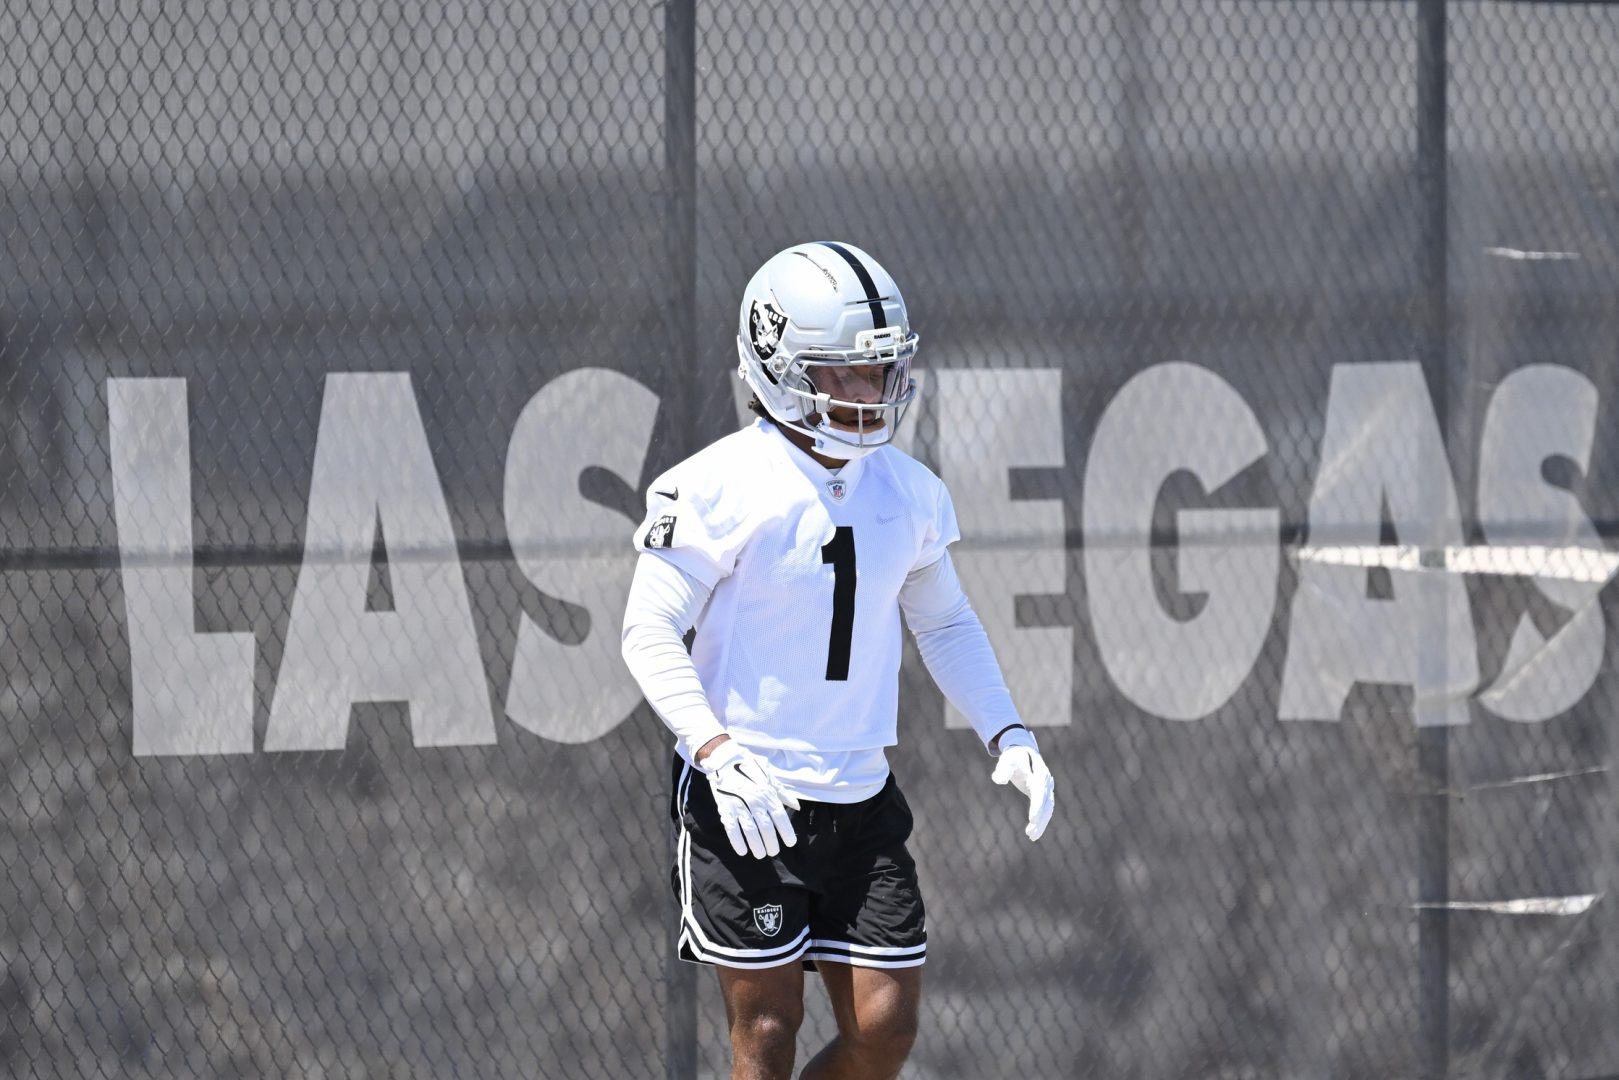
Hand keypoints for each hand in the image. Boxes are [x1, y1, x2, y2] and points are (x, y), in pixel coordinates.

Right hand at [702, 740, 801, 858]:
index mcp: (767, 793)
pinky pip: (731, 829)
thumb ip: (782, 792)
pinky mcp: (725, 808)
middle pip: (766, 827)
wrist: (724, 758)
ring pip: (750, 831)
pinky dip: (737, 842)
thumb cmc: (749, 766)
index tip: (790, 843)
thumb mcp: (769, 775)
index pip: (780, 817)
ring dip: (756, 846)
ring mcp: (739, 806)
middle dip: (771, 843)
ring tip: (761, 854)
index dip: (786, 832)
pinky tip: (742, 851)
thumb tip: (796, 806)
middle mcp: (755, 801)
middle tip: (773, 851)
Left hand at [991, 733, 1054, 841]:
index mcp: (1038, 773)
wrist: (1023, 752)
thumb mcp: (1006, 761)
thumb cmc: (1013, 757)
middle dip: (1039, 819)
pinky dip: (1042, 820)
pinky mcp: (1044, 794)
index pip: (1039, 792)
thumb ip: (1002, 770)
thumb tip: (998, 779)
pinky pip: (1046, 809)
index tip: (1032, 819)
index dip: (1037, 806)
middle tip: (1030, 833)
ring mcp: (1047, 788)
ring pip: (1048, 809)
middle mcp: (1046, 782)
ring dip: (1041, 823)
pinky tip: (1034, 833)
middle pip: (1046, 803)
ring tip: (1031, 836)